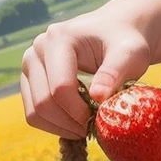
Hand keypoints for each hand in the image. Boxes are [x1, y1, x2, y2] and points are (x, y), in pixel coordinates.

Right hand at [19, 11, 151, 139]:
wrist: (119, 31)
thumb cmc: (126, 41)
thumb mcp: (130, 53)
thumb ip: (114, 72)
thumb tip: (97, 96)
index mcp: (59, 38)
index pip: (60, 87)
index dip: (79, 111)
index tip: (100, 119)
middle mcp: (37, 50)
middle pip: (43, 101)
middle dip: (69, 122)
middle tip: (93, 129)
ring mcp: (30, 65)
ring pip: (34, 111)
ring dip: (60, 127)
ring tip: (86, 128)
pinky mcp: (31, 79)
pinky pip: (34, 112)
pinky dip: (54, 124)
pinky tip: (77, 123)